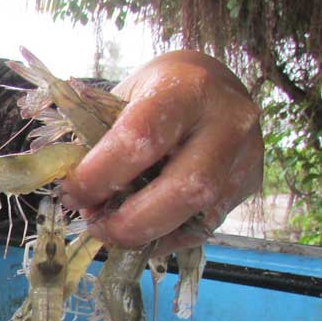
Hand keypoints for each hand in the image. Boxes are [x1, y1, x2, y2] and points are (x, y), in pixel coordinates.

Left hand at [61, 50, 262, 252]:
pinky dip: (165, 236)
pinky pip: (205, 227)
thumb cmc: (158, 91)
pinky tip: (142, 229)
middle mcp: (227, 122)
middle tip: (96, 226)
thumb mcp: (124, 98)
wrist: (213, 84)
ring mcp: (245, 157)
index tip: (72, 193)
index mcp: (187, 88)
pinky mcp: (249, 185)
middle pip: (185, 188)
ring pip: (198, 215)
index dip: (101, 174)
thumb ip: (100, 142)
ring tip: (113, 229)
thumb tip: (80, 199)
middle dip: (132, 221)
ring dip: (146, 234)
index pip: (141, 137)